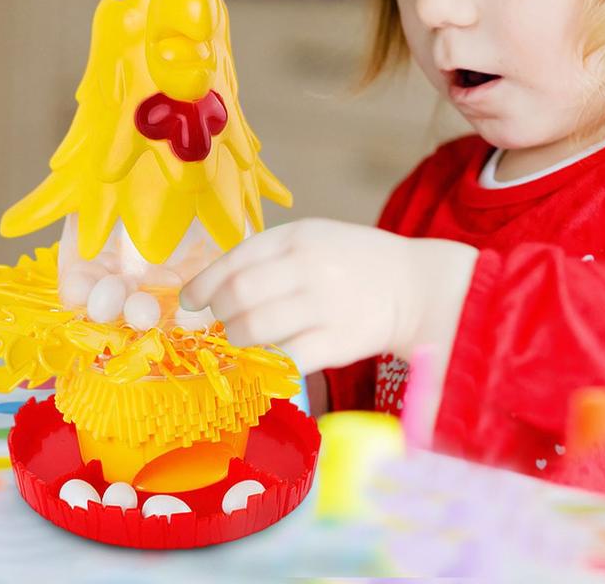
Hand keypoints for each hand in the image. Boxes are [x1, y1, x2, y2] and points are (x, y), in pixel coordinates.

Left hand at [178, 218, 477, 375]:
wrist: (415, 286)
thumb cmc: (356, 262)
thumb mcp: (316, 239)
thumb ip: (271, 256)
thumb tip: (215, 287)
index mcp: (299, 236)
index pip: (236, 259)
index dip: (204, 284)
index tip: (189, 302)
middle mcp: (309, 266)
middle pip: (239, 296)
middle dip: (219, 316)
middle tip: (222, 325)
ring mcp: (323, 304)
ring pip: (254, 328)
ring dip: (237, 341)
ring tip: (244, 343)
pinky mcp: (337, 341)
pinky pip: (284, 359)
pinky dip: (264, 367)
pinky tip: (262, 367)